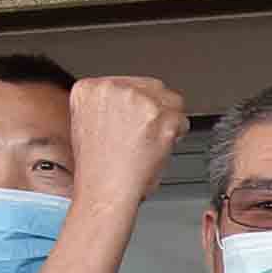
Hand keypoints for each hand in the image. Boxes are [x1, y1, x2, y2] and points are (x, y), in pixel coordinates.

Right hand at [66, 75, 186, 207]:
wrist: (104, 188)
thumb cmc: (98, 166)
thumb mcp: (89, 123)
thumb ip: (108, 104)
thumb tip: (134, 99)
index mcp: (88, 88)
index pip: (130, 84)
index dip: (138, 106)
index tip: (135, 121)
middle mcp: (111, 88)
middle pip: (153, 88)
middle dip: (156, 110)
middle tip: (146, 135)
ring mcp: (136, 99)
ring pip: (171, 101)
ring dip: (168, 122)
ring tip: (149, 143)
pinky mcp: (159, 115)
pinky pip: (182, 120)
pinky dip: (176, 136)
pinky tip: (157, 149)